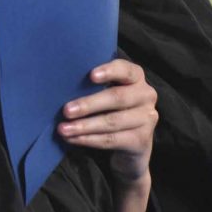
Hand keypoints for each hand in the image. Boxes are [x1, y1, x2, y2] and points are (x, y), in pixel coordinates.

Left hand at [57, 59, 157, 183]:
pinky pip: (112, 139)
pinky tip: (73, 139)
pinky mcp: (141, 140)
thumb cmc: (111, 106)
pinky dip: (89, 139)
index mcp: (136, 77)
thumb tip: (63, 80)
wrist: (132, 142)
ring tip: (63, 129)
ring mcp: (147, 119)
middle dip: (89, 104)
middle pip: (117, 98)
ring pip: (112, 122)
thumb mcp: (107, 89)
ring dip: (84, 126)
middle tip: (66, 110)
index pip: (126, 70)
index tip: (91, 76)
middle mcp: (146, 95)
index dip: (109, 71)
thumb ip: (94, 82)